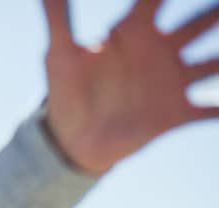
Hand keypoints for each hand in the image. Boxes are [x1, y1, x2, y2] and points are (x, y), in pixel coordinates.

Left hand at [42, 0, 218, 175]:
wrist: (72, 140)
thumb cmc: (66, 92)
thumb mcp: (59, 54)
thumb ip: (57, 18)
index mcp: (134, 33)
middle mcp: (159, 52)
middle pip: (197, 24)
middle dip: (213, 14)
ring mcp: (170, 82)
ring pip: (211, 63)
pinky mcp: (175, 113)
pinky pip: (209, 110)